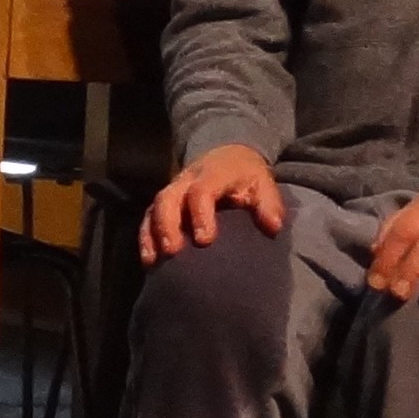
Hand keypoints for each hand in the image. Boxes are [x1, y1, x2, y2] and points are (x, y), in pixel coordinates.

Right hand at [141, 143, 285, 262]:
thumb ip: (269, 204)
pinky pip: (148, 217)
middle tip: (172, 252)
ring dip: (152, 234)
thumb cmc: (247, 176)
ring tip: (154, 260)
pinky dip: (146, 238)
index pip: (201, 191)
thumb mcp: (264, 183)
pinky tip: (148, 261)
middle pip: (168, 198)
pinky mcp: (164, 203)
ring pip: (154, 208)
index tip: (205, 241)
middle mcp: (186, 180)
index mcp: (212, 174)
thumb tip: (272, 227)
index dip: (200, 215)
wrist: (228, 156)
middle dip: (167, 225)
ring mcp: (172, 191)